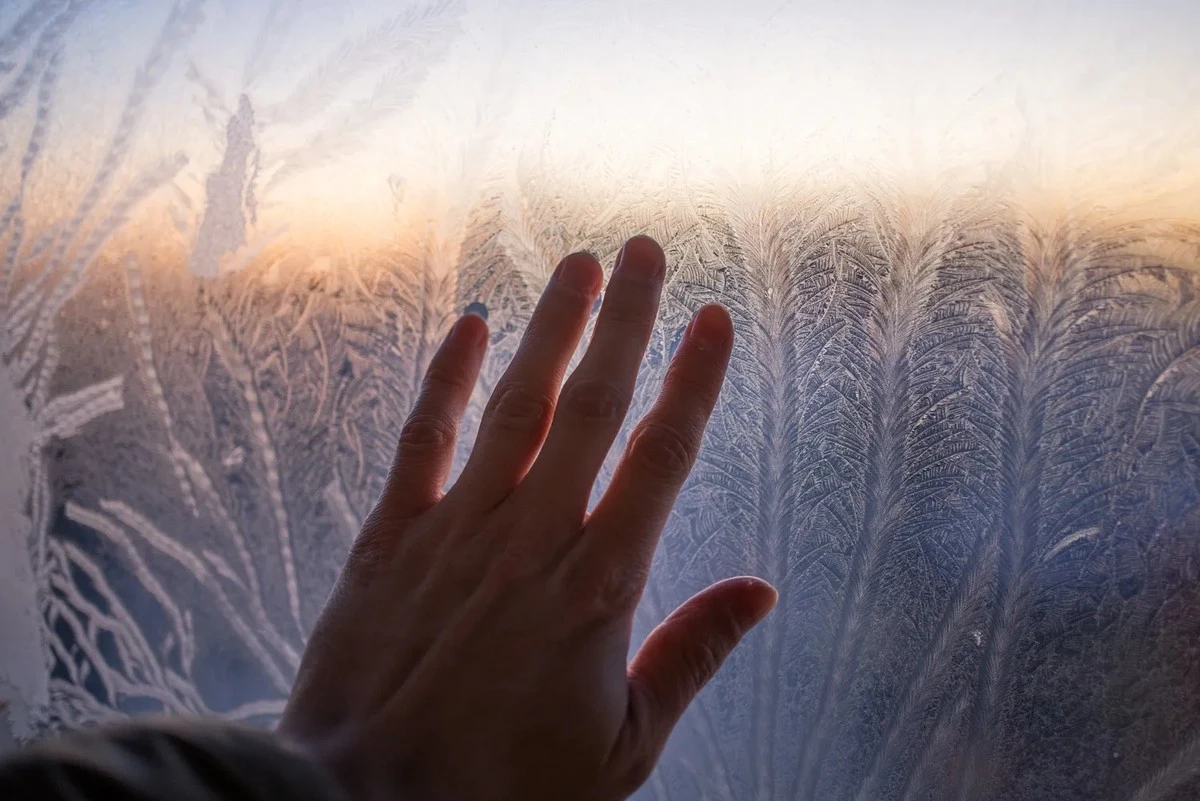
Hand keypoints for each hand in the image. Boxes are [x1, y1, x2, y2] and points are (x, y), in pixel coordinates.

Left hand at [277, 235, 776, 800]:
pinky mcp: (392, 537)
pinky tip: (471, 326)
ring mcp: (456, 529)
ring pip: (514, 405)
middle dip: (625, 322)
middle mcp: (531, 538)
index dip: (693, 382)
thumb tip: (759, 591)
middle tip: (645, 249)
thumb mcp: (624, 746)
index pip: (661, 459)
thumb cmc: (504, 790)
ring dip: (549, 328)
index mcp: (598, 587)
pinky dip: (448, 378)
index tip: (715, 318)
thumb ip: (691, 656)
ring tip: (578, 264)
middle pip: (590, 406)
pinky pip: (425, 439)